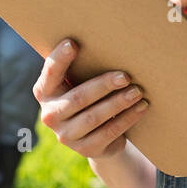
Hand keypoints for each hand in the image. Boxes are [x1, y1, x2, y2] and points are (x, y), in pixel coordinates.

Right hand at [32, 39, 148, 160]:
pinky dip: (127, 118)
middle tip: (126, 76)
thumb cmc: (89, 96)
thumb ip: (82, 66)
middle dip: (104, 85)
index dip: (60, 59)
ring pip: (95, 117)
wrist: (97, 136)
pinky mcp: (85, 149)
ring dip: (119, 103)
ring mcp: (66, 135)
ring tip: (138, 91)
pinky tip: (141, 107)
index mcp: (45, 92)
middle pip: (78, 98)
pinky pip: (109, 132)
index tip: (73, 43)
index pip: (50, 73)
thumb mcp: (80, 81)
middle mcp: (50, 115)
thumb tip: (107, 38)